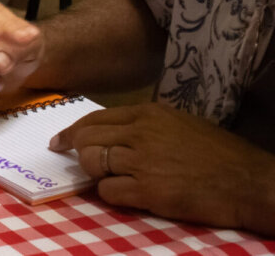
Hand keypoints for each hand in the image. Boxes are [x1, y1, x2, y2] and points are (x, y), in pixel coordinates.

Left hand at [50, 103, 274, 234]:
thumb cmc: (219, 155)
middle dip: (77, 152)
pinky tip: (124, 194)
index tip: (60, 142)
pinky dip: (109, 194)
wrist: (248, 181)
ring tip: (108, 179)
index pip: (94, 118)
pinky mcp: (148, 190)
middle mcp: (140, 132)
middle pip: (86, 138)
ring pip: (92, 162)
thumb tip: (113, 135)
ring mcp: (142, 161)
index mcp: (148, 114)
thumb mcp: (180, 124)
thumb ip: (145, 126)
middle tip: (79, 164)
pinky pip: (107, 190)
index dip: (73, 132)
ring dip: (93, 173)